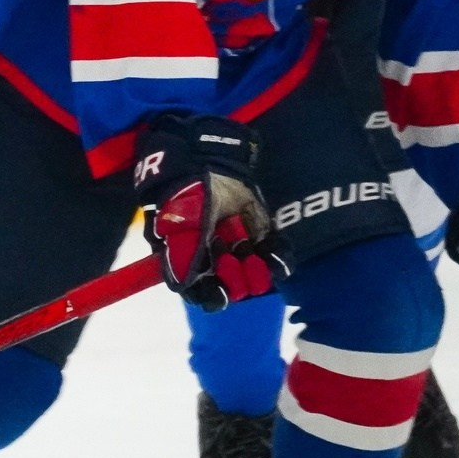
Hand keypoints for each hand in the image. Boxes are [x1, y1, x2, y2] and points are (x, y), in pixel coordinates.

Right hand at [130, 114, 285, 311]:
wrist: (205, 161)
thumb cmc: (184, 195)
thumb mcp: (178, 225)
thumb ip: (181, 255)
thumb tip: (184, 286)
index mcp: (194, 262)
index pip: (203, 292)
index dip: (212, 296)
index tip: (221, 294)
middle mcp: (219, 259)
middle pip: (234, 286)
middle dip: (237, 279)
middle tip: (232, 259)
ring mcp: (243, 246)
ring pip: (258, 273)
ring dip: (260, 271)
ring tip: (256, 257)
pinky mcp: (263, 232)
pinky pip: (276, 253)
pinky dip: (280, 257)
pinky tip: (279, 256)